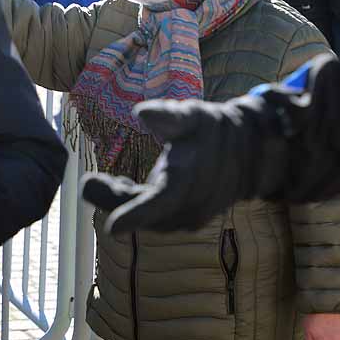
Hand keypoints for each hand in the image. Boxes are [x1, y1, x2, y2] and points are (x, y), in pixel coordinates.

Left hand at [82, 98, 263, 233]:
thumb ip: (168, 116)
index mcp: (187, 184)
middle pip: (141, 214)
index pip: (158, 205)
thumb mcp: (194, 115)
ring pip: (145, 218)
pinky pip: (152, 217)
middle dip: (113, 201)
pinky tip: (121, 184)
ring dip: (121, 202)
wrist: (250, 152)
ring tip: (103, 180)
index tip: (111, 228)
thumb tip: (140, 111)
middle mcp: (187, 208)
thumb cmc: (215, 129)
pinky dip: (133, 204)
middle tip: (90, 181)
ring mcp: (186, 218)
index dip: (135, 216)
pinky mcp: (183, 219)